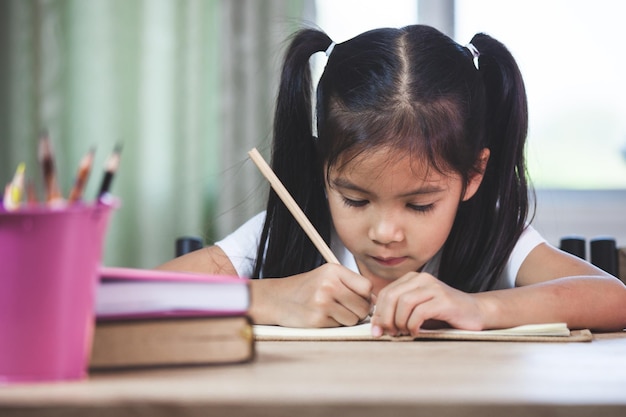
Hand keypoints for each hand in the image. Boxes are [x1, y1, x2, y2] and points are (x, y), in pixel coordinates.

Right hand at [251, 263, 372, 327]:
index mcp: (333, 270)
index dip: (366, 296)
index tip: (358, 299)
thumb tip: (376, 301)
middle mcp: (328, 284)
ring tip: (332, 311)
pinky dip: (335, 324)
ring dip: (347, 319)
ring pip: (354, 319)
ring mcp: (322, 303)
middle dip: (358, 311)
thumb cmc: (307, 288)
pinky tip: (322, 317)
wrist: (278, 299)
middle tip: (345, 308)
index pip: (367, 287)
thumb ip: (351, 284)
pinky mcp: (317, 320)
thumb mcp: (327, 276)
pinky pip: (340, 327)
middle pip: (363, 306)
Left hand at [370, 272, 486, 336]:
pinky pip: (420, 312)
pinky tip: (416, 332)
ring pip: (404, 303)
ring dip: (400, 322)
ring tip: (404, 333)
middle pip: (391, 296)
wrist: (475, 312)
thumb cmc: (444, 314)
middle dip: (386, 318)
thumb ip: (398, 311)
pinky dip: (414, 325)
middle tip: (389, 333)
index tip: (377, 330)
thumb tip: (375, 323)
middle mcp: (422, 279)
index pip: (385, 293)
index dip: (378, 313)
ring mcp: (434, 288)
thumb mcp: (416, 310)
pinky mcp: (444, 300)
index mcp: (412, 279)